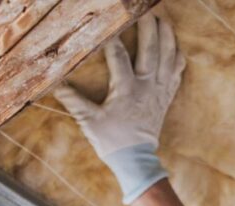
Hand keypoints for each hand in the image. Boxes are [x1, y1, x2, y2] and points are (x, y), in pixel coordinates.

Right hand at [54, 13, 185, 203]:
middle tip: (145, 10)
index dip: (114, 39)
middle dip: (148, 28)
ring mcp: (159, 91)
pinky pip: (177, 74)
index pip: (119, 56)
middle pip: (150, 50)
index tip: (110, 24)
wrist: (136, 161)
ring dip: (167, 37)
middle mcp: (146, 87)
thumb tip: (56, 85)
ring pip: (168, 58)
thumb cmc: (112, 142)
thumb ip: (74, 101)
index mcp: (126, 89)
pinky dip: (177, 59)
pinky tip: (176, 47)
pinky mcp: (166, 98)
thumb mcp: (90, 122)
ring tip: (163, 20)